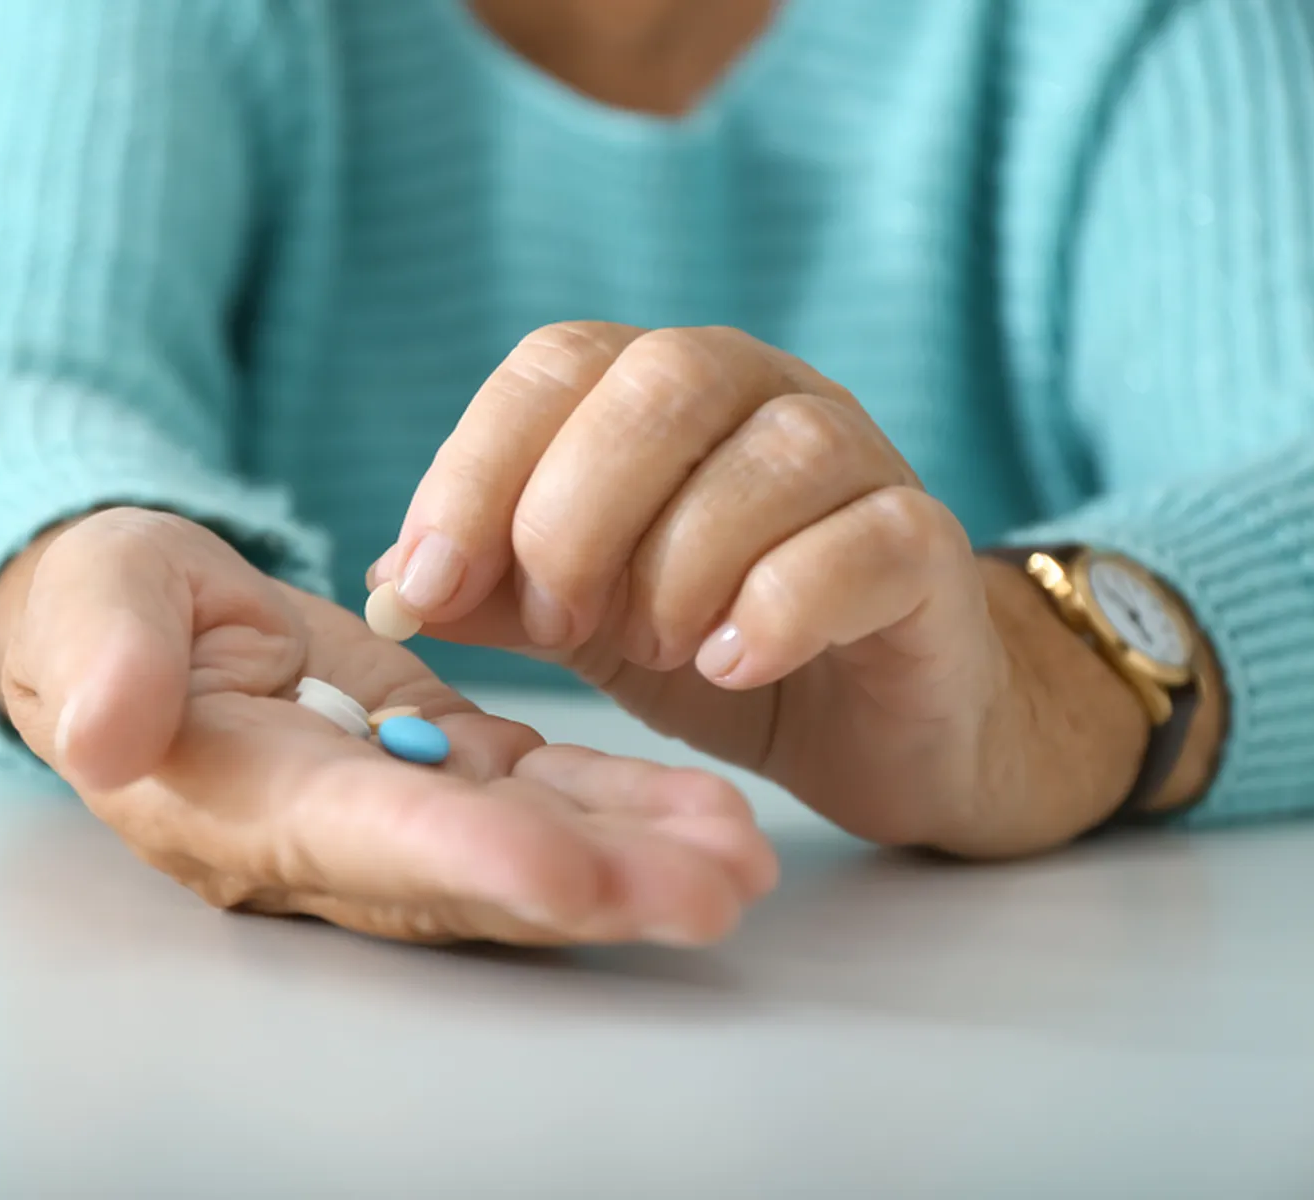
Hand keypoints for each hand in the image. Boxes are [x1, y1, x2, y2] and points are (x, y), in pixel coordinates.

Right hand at [0, 507, 777, 944]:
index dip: (458, 857)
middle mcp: (328, 836)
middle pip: (473, 873)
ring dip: (634, 857)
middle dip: (594, 887)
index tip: (564, 872)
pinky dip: (618, 805)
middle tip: (715, 888)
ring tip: (744, 859)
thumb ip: (105, 662)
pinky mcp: (434, 768)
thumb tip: (103, 731)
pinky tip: (706, 811)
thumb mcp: (91, 609)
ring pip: (524, 844)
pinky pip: (535, 794)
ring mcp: (393, 808)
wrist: (134, 625)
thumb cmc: (99, 609)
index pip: (358, 836)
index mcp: (238, 800)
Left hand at [371, 323, 1153, 856]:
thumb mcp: (576, 619)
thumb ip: (490, 591)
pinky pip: (862, 544)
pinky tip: (731, 664)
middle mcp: (763, 396)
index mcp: (660, 391)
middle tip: (558, 623)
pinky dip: (779, 606)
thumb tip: (389, 578)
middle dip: (576, 515)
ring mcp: (859, 461)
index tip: (427, 581)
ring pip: (771, 457)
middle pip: (660, 383)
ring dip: (679, 567)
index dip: (476, 468)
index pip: (556, 364)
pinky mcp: (924, 548)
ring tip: (653, 649)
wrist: (868, 723)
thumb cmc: (710, 646)